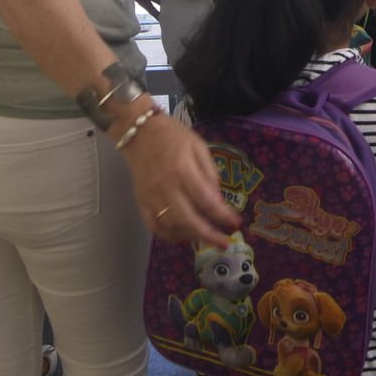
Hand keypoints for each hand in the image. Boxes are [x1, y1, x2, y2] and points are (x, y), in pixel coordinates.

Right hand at [120, 110, 239, 246]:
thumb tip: (218, 200)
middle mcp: (166, 188)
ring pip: (171, 227)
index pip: (206, 201)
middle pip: (188, 220)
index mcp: (183, 171)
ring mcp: (151, 198)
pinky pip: (154, 227)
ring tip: (206, 237)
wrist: (139, 133)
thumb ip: (209, 173)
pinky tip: (183, 236)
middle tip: (225, 243)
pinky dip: (169, 236)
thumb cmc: (173, 136)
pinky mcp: (141, 202)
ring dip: (191, 237)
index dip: (223, 216)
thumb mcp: (199, 147)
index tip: (236, 224)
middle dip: (209, 235)